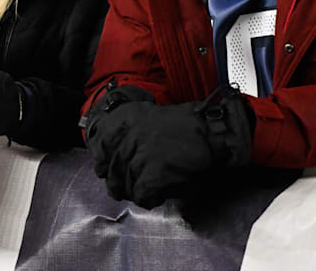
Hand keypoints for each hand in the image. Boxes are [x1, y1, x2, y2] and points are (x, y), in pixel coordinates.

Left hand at [89, 87, 253, 207]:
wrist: (215, 133)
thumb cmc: (189, 127)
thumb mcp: (151, 117)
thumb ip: (129, 132)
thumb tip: (109, 159)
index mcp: (127, 119)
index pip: (100, 142)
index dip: (101, 159)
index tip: (103, 168)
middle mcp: (129, 136)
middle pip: (112, 168)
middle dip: (117, 182)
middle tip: (123, 190)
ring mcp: (140, 155)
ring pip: (125, 184)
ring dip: (135, 192)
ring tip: (147, 191)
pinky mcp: (153, 174)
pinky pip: (141, 195)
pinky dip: (148, 199)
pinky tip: (156, 195)